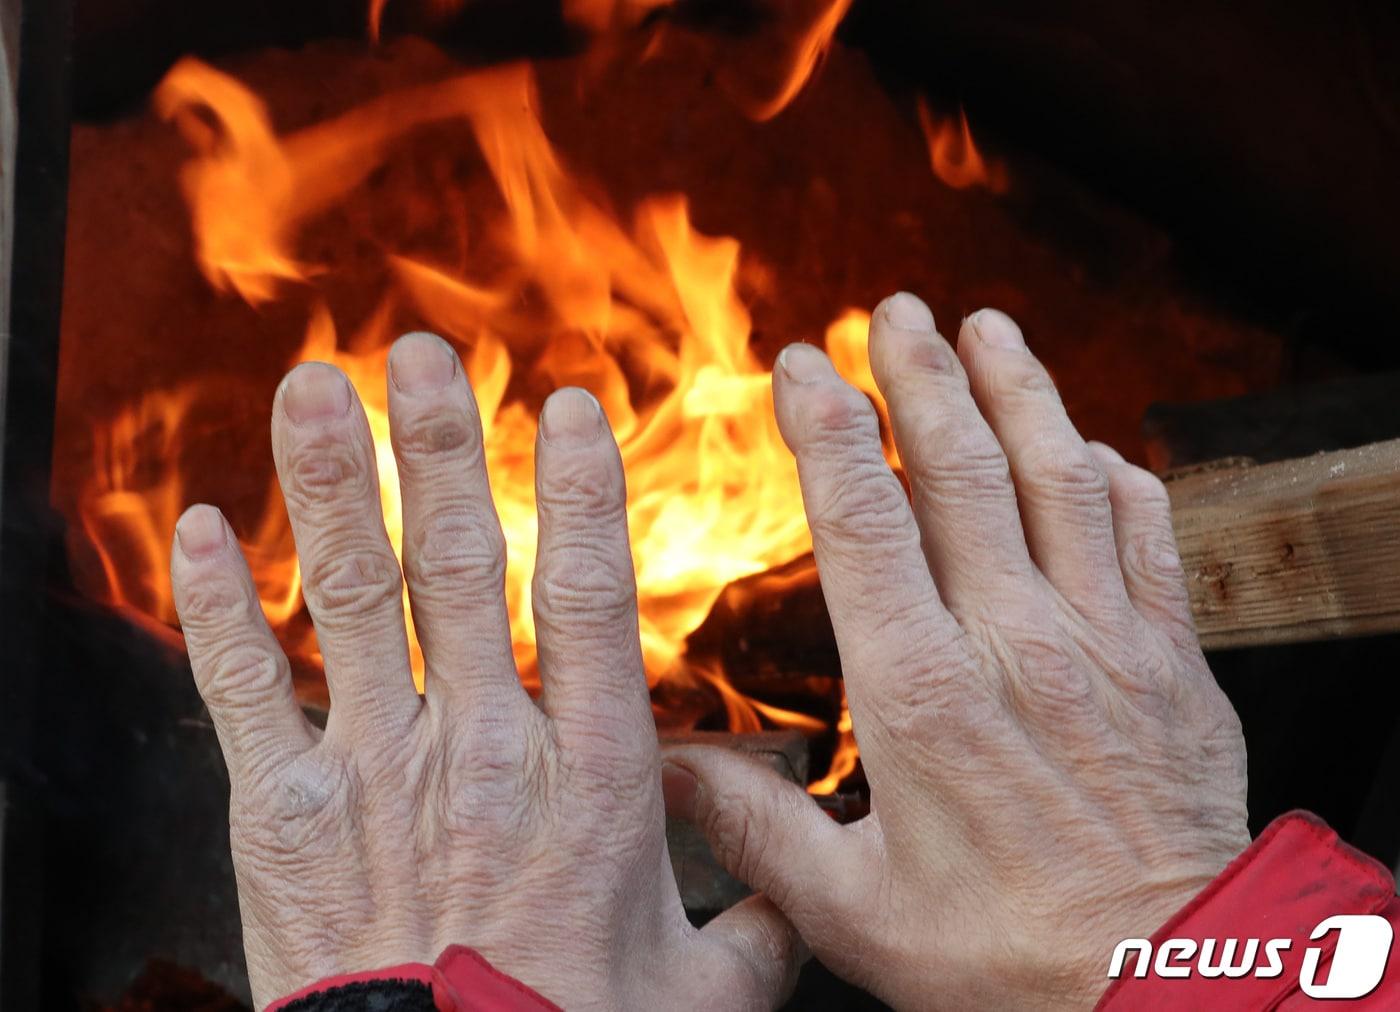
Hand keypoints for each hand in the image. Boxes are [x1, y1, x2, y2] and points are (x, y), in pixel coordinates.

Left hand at [170, 334, 799, 1008]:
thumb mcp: (702, 996)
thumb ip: (758, 925)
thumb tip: (806, 893)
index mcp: (590, 777)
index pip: (591, 597)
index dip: (581, 492)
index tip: (568, 410)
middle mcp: (482, 751)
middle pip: (459, 566)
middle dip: (442, 447)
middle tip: (424, 356)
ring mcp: (373, 774)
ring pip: (351, 598)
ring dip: (334, 482)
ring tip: (316, 389)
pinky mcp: (283, 817)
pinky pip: (242, 689)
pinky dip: (217, 605)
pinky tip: (201, 530)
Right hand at [663, 295, 1249, 1008]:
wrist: (1174, 990)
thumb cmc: (1007, 962)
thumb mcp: (852, 912)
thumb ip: (755, 829)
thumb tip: (664, 769)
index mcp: (923, 693)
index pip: (864, 521)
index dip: (828, 428)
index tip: (802, 362)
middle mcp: (1016, 643)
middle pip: (962, 471)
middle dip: (921, 376)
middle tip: (895, 310)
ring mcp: (1107, 644)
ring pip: (1059, 479)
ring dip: (1021, 392)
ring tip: (991, 326)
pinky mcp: (1174, 665)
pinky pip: (1151, 540)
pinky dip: (1122, 479)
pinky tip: (1097, 447)